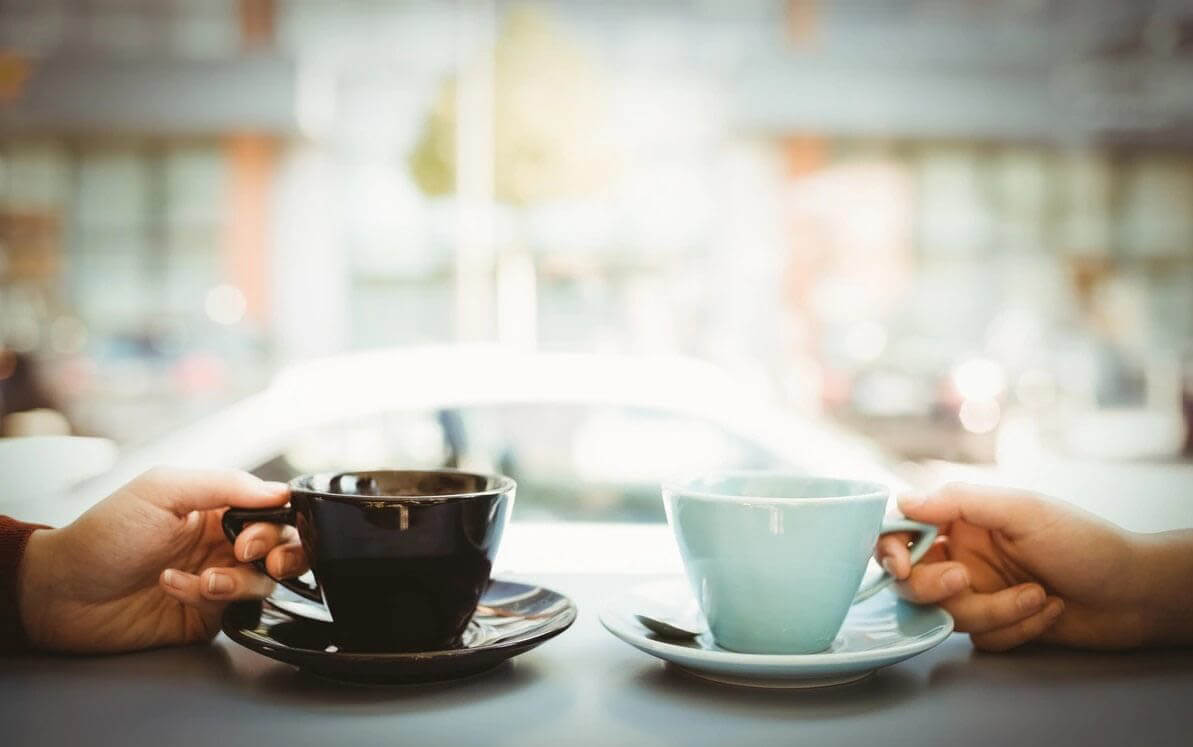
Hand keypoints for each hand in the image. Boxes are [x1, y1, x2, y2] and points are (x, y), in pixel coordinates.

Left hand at [19, 467, 309, 652]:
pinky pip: (233, 610)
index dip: (278, 522)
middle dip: (279, 553)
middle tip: (249, 556)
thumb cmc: (105, 534)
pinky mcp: (207, 616)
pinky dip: (208, 598)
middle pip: (282, 548)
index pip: (273, 510)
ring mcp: (217, 580)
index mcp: (217, 508)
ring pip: (264, 583)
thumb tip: (281, 492)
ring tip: (204, 580)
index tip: (255, 532)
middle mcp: (222, 544)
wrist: (61, 592)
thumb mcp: (162, 490)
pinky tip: (174, 588)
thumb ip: (225, 485)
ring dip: (238, 580)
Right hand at [876, 482, 1186, 651]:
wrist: (1136, 595)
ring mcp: (980, 592)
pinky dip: (1016, 628)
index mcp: (964, 520)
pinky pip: (982, 638)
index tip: (901, 565)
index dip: (890, 548)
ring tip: (1038, 595)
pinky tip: (1049, 611)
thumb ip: (959, 502)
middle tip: (965, 581)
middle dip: (937, 587)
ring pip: (949, 614)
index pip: (904, 529)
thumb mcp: (1022, 511)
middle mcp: (964, 555)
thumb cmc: (1086, 544)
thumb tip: (903, 500)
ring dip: (994, 610)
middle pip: (914, 580)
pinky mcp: (997, 625)